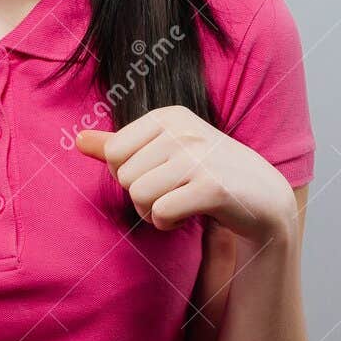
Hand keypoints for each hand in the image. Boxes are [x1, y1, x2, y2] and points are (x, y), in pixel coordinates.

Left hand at [75, 105, 295, 240]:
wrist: (262, 196)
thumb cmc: (206, 171)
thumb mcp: (164, 149)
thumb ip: (120, 145)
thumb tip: (77, 139)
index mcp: (168, 116)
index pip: (113, 153)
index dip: (127, 174)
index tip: (156, 175)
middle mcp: (183, 130)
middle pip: (124, 177)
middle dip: (141, 196)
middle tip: (171, 194)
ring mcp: (199, 157)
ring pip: (139, 196)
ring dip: (153, 212)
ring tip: (177, 204)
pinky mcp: (212, 187)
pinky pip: (161, 213)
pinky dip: (167, 224)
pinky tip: (187, 215)